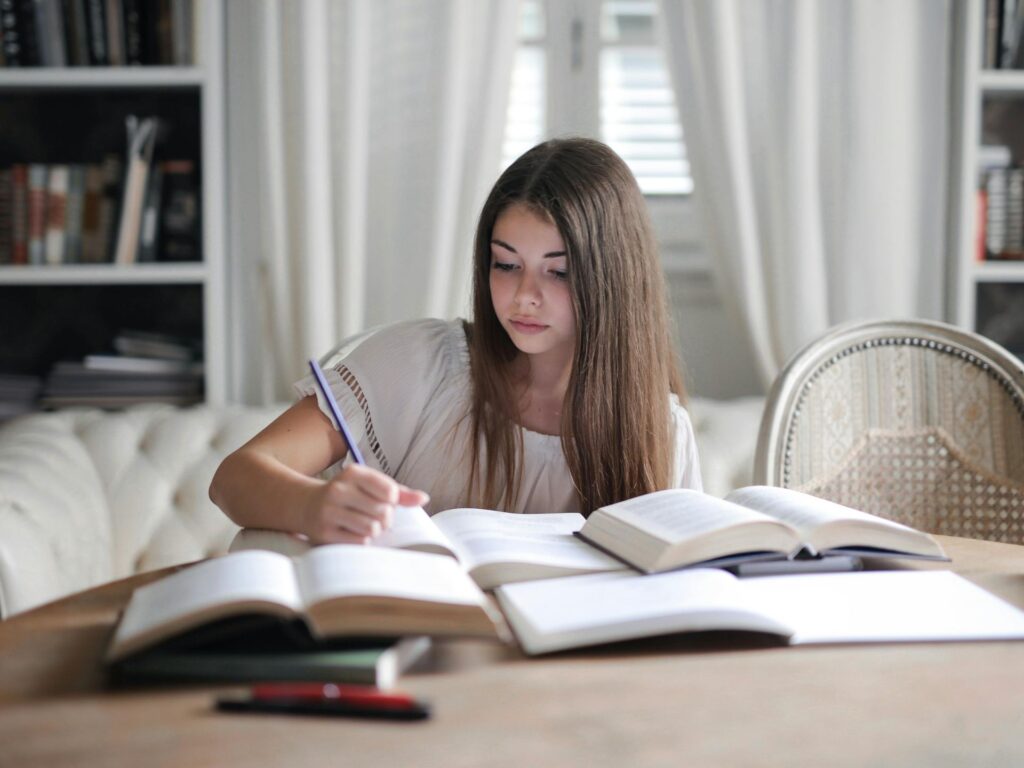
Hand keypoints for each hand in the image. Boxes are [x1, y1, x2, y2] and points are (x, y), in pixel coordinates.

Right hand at [301, 464, 429, 544]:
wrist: (306, 505)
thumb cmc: (348, 495)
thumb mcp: (369, 486)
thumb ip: (399, 492)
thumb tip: (424, 498)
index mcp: (353, 473)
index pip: (390, 491)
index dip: (392, 500)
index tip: (383, 500)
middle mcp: (338, 489)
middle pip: (383, 512)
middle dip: (385, 518)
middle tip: (374, 516)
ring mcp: (329, 511)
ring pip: (372, 528)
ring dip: (374, 531)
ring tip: (364, 524)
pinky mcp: (324, 532)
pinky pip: (359, 542)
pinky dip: (362, 540)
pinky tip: (352, 532)